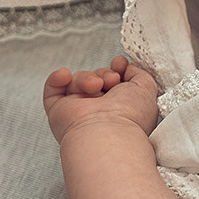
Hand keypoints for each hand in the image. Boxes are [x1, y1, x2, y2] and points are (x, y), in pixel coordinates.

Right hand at [43, 56, 158, 143]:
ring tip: (96, 86)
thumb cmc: (131, 117)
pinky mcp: (58, 112)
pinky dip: (57, 78)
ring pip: (77, 80)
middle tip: (112, 81)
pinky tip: (66, 75)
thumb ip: (138, 74)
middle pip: (95, 78)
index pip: (112, 82)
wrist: (109, 134)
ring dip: (87, 78)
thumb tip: (125, 67)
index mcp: (118, 108)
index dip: (115, 69)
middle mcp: (97, 111)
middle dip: (104, 74)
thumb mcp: (146, 88)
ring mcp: (77, 111)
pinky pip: (52, 88)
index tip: (119, 64)